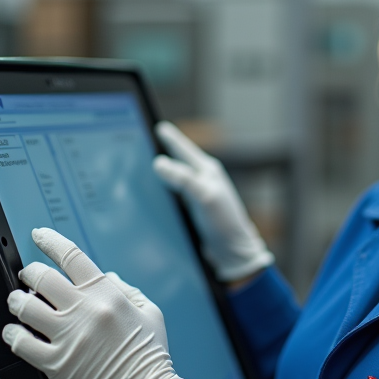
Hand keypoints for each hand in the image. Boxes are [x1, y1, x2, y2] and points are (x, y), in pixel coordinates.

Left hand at [2, 228, 199, 378]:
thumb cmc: (151, 358)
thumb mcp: (150, 314)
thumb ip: (126, 291)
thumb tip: (105, 277)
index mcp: (107, 295)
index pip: (71, 256)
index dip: (50, 241)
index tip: (39, 236)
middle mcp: (84, 312)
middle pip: (41, 277)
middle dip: (30, 273)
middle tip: (28, 278)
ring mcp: (68, 338)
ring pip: (24, 306)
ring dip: (16, 301)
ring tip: (18, 303)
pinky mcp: (55, 365)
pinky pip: (20, 343)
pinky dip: (12, 334)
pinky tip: (14, 333)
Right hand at [153, 121, 274, 281]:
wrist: (232, 251)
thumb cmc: (224, 223)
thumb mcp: (204, 197)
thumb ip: (184, 179)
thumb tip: (159, 163)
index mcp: (207, 171)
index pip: (184, 149)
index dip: (171, 138)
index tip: (160, 127)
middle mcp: (203, 179)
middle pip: (179, 161)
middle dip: (164, 151)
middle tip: (148, 142)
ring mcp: (198, 194)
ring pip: (175, 178)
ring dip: (162, 173)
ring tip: (147, 166)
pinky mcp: (193, 210)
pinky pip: (174, 194)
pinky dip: (164, 190)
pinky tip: (155, 194)